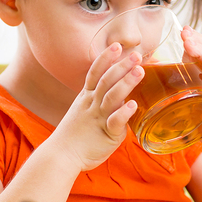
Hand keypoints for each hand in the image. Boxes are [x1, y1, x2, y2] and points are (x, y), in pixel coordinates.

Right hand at [49, 43, 143, 170]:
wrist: (61, 155)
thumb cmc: (74, 135)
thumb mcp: (81, 111)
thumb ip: (96, 101)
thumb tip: (115, 95)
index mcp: (86, 98)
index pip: (95, 73)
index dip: (105, 58)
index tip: (116, 45)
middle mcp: (92, 104)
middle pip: (106, 80)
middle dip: (121, 66)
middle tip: (136, 54)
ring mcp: (99, 118)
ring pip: (112, 97)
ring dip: (126, 83)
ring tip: (139, 71)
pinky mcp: (106, 134)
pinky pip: (115, 122)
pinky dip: (123, 113)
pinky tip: (133, 105)